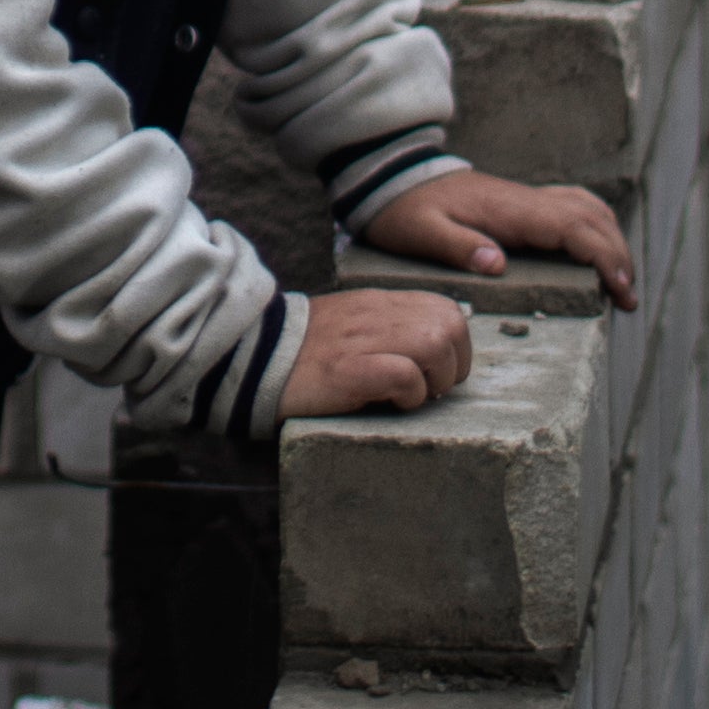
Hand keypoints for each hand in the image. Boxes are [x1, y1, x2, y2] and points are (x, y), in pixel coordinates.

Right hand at [281, 288, 474, 419]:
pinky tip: (390, 404)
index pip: (447, 309)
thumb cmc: (305, 351)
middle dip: (453, 364)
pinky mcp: (348, 369)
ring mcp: (362, 340)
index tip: (436, 372)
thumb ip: (387, 329)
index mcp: (379, 304)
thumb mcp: (352, 326)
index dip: (455, 345)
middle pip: (450, 326)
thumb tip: (429, 356)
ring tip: (411, 397)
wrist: (252, 355)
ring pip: (434, 345)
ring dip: (434, 380)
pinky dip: (409, 395)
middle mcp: (376, 315)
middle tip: (430, 388)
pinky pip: (404, 376)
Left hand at [362, 168, 635, 309]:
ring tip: (621, 280)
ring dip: (611, 239)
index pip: (572, 227)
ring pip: (588, 208)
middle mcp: (526, 201)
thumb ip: (457, 247)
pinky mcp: (523, 203)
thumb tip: (497, 264)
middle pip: (591, 219)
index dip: (602, 255)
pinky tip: (598, 247)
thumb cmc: (406, 209)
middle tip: (628, 298)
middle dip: (618, 255)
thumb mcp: (420, 232)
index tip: (619, 286)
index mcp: (509, 211)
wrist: (395, 177)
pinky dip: (595, 225)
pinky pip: (573, 206)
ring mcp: (527, 199)